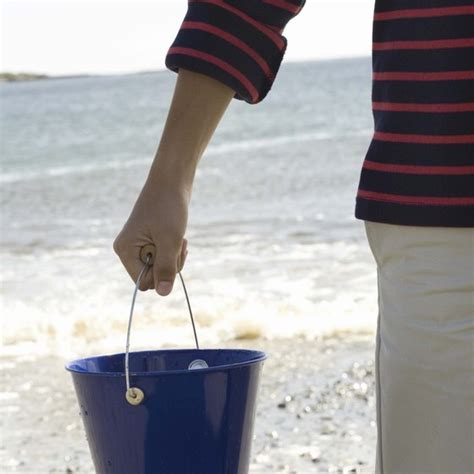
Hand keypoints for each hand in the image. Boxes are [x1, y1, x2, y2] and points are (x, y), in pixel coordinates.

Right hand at [113, 177, 189, 295]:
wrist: (172, 182)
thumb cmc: (169, 208)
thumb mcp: (170, 240)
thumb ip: (166, 268)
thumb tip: (163, 294)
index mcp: (124, 250)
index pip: (143, 283)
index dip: (161, 275)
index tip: (171, 255)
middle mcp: (127, 250)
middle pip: (152, 278)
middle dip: (170, 264)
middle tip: (177, 243)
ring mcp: (138, 246)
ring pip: (161, 269)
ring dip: (175, 256)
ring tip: (179, 237)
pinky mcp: (149, 242)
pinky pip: (164, 258)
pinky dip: (174, 250)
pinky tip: (178, 236)